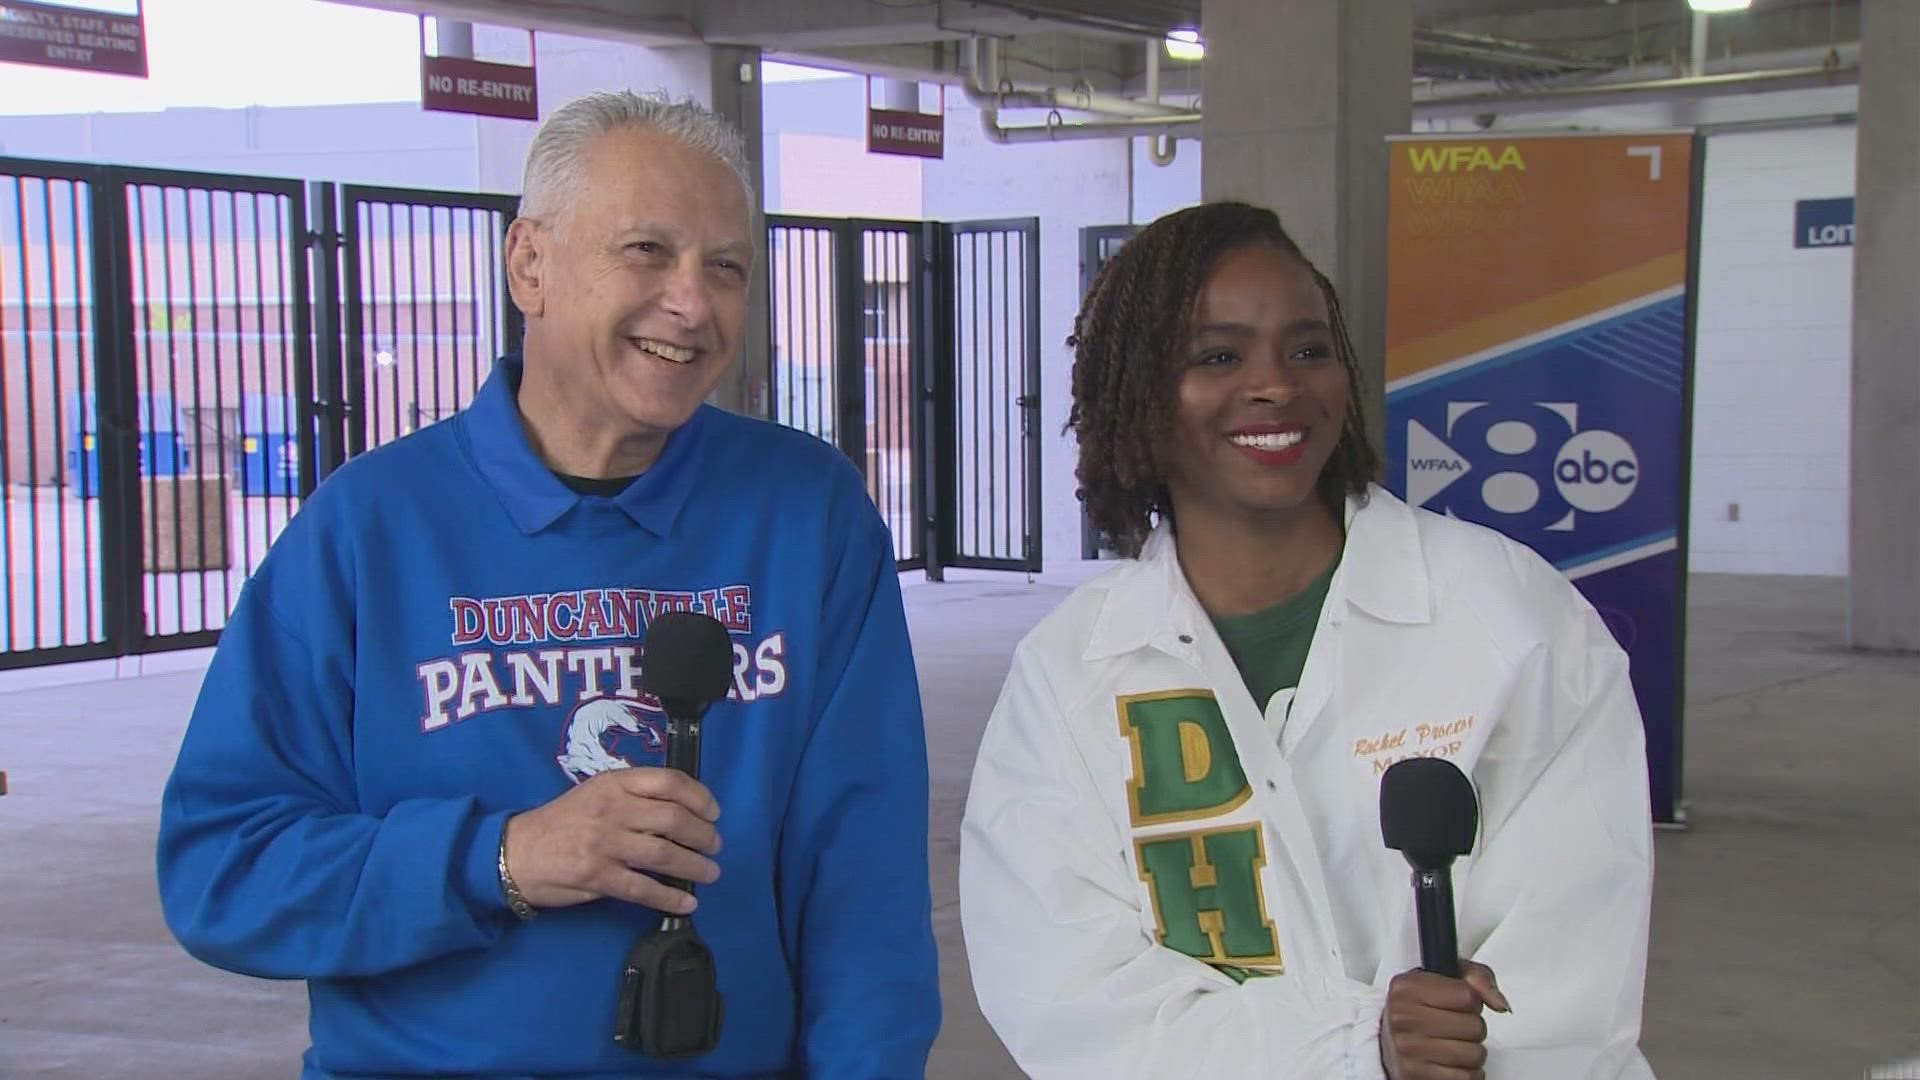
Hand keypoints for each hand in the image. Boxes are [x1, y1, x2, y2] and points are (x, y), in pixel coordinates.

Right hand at [502, 768, 721, 914]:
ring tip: (709, 872)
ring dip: (695, 866)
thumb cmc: (562, 822)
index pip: (668, 782)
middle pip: (673, 819)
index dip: (699, 797)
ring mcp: (603, 844)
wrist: (516, 852)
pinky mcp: (596, 877)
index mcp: (614, 784)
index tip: (714, 813)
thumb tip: (682, 811)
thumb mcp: (595, 793)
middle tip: (715, 846)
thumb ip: (633, 795)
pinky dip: (670, 897)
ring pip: (663, 854)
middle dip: (703, 835)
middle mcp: (611, 810)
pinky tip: (687, 902)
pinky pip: (643, 888)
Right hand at [1379, 960, 1511, 1079]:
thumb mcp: (1446, 980)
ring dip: (1471, 1052)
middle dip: (1473, 1028)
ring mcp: (1407, 1049)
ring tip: (1453, 1044)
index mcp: (1407, 988)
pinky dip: (1466, 1072)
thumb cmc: (1422, 1009)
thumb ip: (1478, 979)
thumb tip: (1500, 1003)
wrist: (1390, 1041)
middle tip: (1455, 1026)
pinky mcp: (1414, 1076)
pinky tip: (1450, 1062)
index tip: (1456, 1003)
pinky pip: (1466, 1078)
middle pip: (1474, 1027)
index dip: (1471, 1001)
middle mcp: (1402, 1017)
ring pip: (1474, 1055)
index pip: (1468, 996)